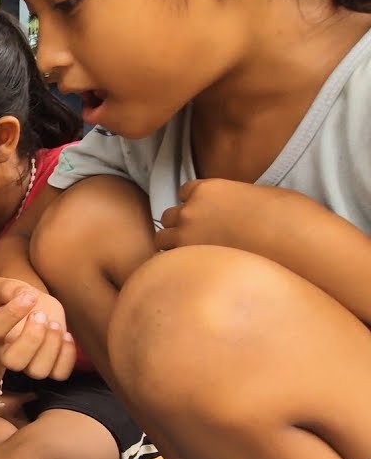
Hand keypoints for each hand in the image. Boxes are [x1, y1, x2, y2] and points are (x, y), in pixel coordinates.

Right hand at [0, 278, 75, 380]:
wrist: (30, 308)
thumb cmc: (12, 298)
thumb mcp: (3, 286)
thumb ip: (9, 288)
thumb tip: (27, 296)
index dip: (11, 314)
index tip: (29, 296)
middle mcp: (4, 355)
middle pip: (13, 362)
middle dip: (31, 338)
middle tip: (40, 315)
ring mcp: (27, 364)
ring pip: (38, 371)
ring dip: (51, 346)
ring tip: (55, 324)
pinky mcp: (49, 366)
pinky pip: (59, 373)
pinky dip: (67, 356)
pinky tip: (66, 335)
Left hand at [156, 179, 297, 252]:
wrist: (296, 242)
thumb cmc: (289, 216)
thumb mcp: (258, 194)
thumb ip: (232, 199)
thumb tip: (231, 206)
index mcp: (208, 189)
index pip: (185, 192)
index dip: (194, 203)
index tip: (204, 214)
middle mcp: (191, 211)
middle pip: (169, 217)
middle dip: (181, 225)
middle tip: (200, 238)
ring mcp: (187, 237)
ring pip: (163, 240)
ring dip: (175, 245)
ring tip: (198, 255)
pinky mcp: (191, 262)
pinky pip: (171, 262)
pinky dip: (179, 264)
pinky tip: (198, 269)